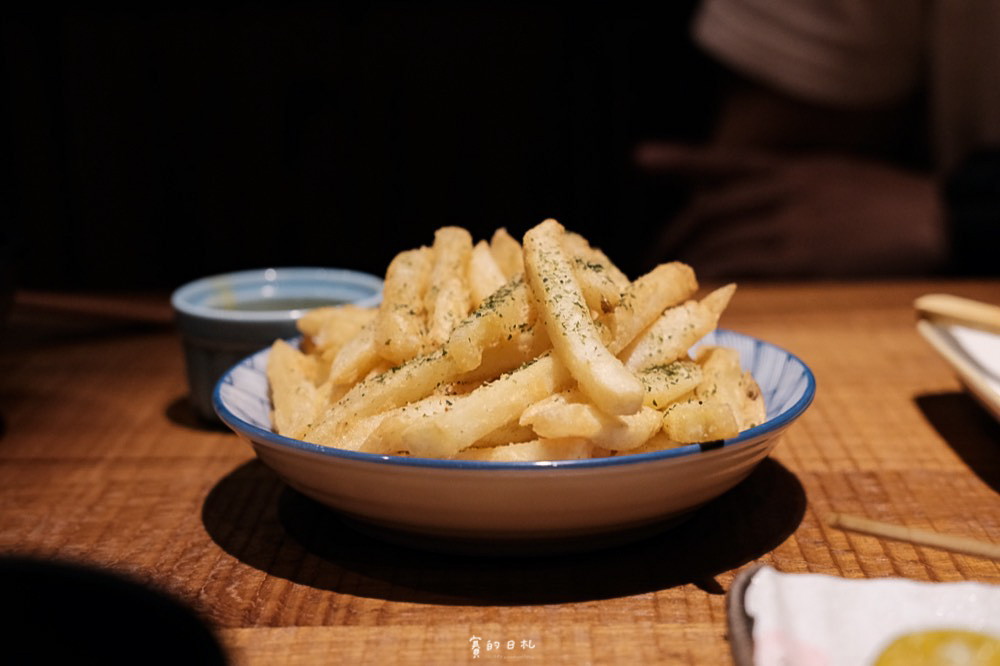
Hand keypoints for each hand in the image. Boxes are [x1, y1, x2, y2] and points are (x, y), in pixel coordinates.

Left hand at [636, 143, 947, 278]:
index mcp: (788, 167)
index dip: (678, 159)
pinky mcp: (802, 257)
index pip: (721, 160)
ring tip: (676, 279)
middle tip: (657, 253)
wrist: (930, 217)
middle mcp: (782, 190)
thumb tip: (740, 197)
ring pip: (723, 239)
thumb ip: (784, 182)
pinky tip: (705, 290)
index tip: (641, 159)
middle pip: (710, 207)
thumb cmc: (882, 198)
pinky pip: (746, 267)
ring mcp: (790, 223)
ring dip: (694, 259)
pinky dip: (720, 277)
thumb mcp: (829, 172)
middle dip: (677, 232)